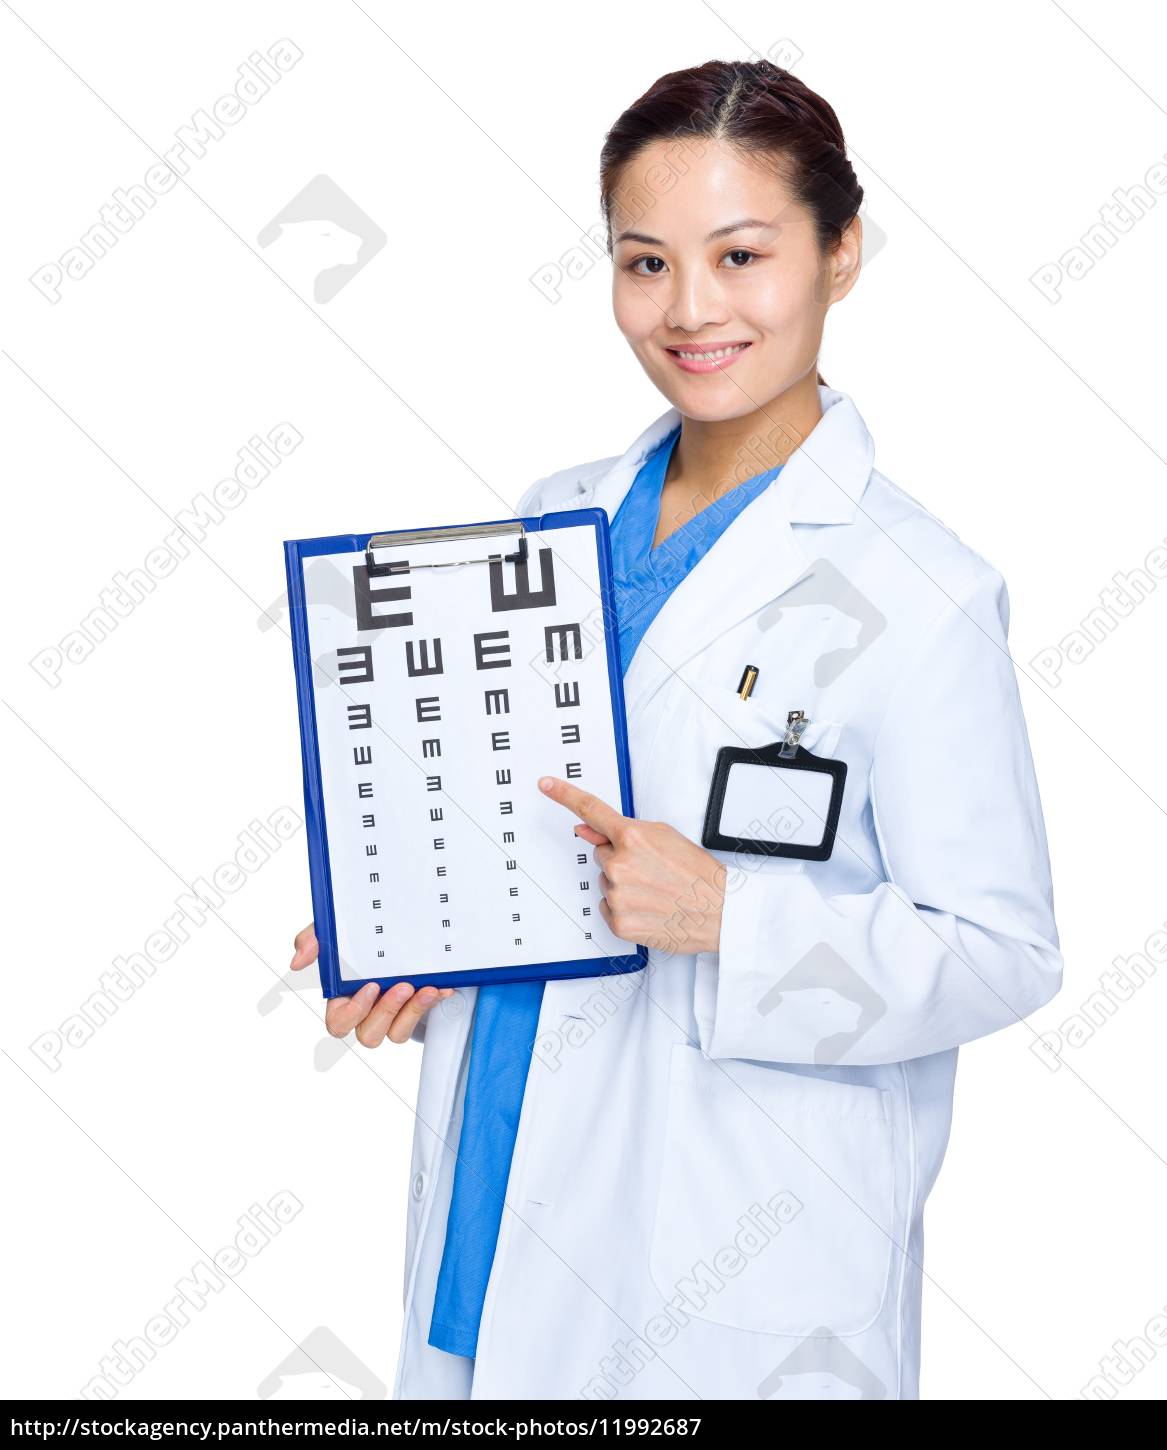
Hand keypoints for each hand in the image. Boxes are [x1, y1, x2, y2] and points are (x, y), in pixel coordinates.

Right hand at [290, 922, 453, 1045]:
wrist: (400, 931)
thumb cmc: (357, 939)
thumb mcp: (335, 933)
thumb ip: (313, 941)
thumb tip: (298, 960)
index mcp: (343, 999)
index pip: (338, 1023)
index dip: (353, 1012)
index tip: (370, 987)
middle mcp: (367, 1012)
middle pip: (369, 1034)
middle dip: (386, 1012)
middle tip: (401, 986)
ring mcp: (392, 1014)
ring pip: (397, 1033)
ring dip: (412, 1012)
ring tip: (425, 989)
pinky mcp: (415, 1011)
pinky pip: (422, 1020)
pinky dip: (432, 1003)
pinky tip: (441, 987)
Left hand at [537, 778, 725, 954]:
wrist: (719, 912)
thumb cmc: (697, 874)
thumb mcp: (664, 836)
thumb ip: (623, 831)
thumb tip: (586, 829)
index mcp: (633, 838)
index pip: (591, 810)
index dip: (564, 794)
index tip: (547, 784)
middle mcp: (620, 866)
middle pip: (601, 855)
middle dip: (620, 859)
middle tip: (652, 870)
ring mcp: (617, 895)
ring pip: (605, 882)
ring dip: (624, 885)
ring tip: (655, 890)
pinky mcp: (618, 922)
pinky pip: (607, 907)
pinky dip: (624, 908)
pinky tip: (648, 907)